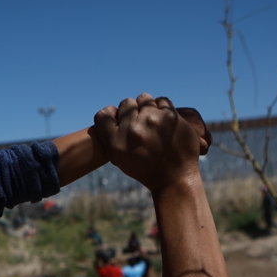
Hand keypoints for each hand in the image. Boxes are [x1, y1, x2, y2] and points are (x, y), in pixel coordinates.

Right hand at [93, 94, 207, 192]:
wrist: (173, 178)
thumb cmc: (145, 168)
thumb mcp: (118, 156)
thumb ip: (109, 134)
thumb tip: (111, 109)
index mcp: (115, 140)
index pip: (103, 114)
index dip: (111, 115)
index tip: (120, 121)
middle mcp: (131, 128)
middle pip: (126, 104)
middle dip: (132, 112)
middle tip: (140, 124)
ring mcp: (152, 120)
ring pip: (144, 99)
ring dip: (147, 107)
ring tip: (152, 121)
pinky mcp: (171, 116)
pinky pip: (162, 100)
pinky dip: (162, 108)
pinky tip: (164, 120)